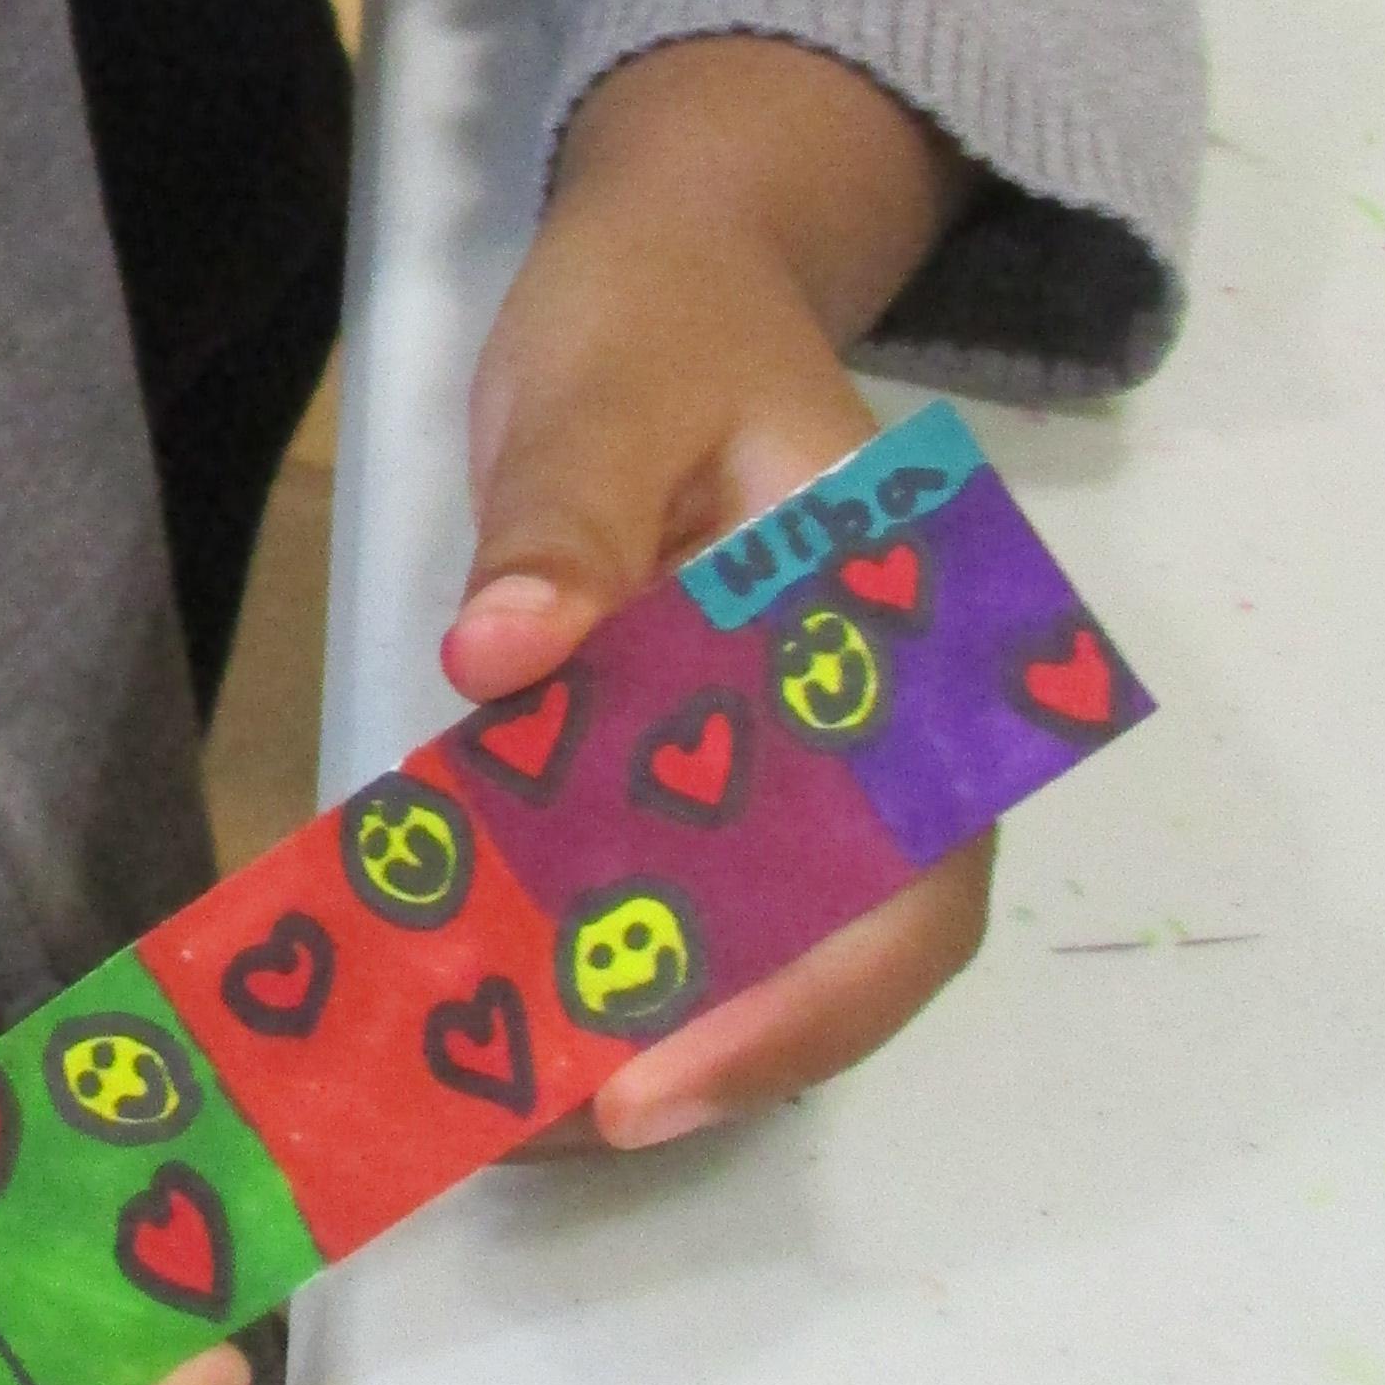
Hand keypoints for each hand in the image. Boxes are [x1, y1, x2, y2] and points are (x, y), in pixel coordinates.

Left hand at [442, 34, 993, 1157]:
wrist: (673, 261)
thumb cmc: (656, 313)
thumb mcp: (600, 388)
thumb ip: (561, 517)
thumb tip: (503, 657)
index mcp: (909, 642)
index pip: (908, 880)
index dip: (800, 1012)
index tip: (647, 1088)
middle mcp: (887, 724)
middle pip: (837, 953)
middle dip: (695, 1060)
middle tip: (525, 1124)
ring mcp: (805, 748)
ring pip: (757, 944)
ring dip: (635, 1029)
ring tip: (485, 1095)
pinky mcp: (720, 757)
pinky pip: (678, 887)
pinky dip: (591, 953)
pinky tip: (475, 992)